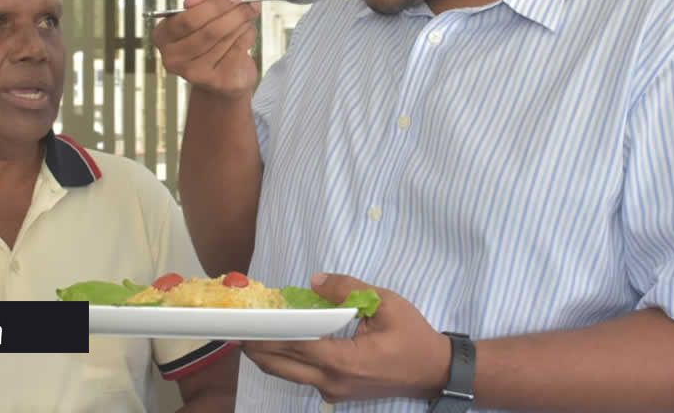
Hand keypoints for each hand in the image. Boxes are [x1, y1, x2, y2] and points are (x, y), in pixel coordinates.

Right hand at [151, 0, 260, 98]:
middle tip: (250, 4)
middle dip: (233, 14)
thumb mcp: (201, 20)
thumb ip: (199, 6)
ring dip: (242, 24)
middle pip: (208, 31)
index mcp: (163, 36)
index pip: (187, 19)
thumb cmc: (210, 44)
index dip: (214, 5)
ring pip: (224, 40)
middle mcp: (173, 58)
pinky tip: (248, 33)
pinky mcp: (216, 82)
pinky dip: (247, 38)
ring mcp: (193, 74)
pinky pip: (237, 51)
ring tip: (249, 16)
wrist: (220, 80)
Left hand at [242, 273, 451, 402]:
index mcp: (345, 362)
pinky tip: (284, 341)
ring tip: (255, 332)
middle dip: (258, 348)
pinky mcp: (337, 393)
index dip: (268, 334)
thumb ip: (348, 289)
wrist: (434, 371)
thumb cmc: (413, 336)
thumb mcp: (386, 303)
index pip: (295, 347)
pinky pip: (304, 377)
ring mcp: (334, 392)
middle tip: (239, 328)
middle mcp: (333, 382)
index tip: (246, 323)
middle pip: (282, 367)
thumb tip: (315, 281)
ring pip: (290, 375)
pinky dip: (289, 360)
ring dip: (271, 355)